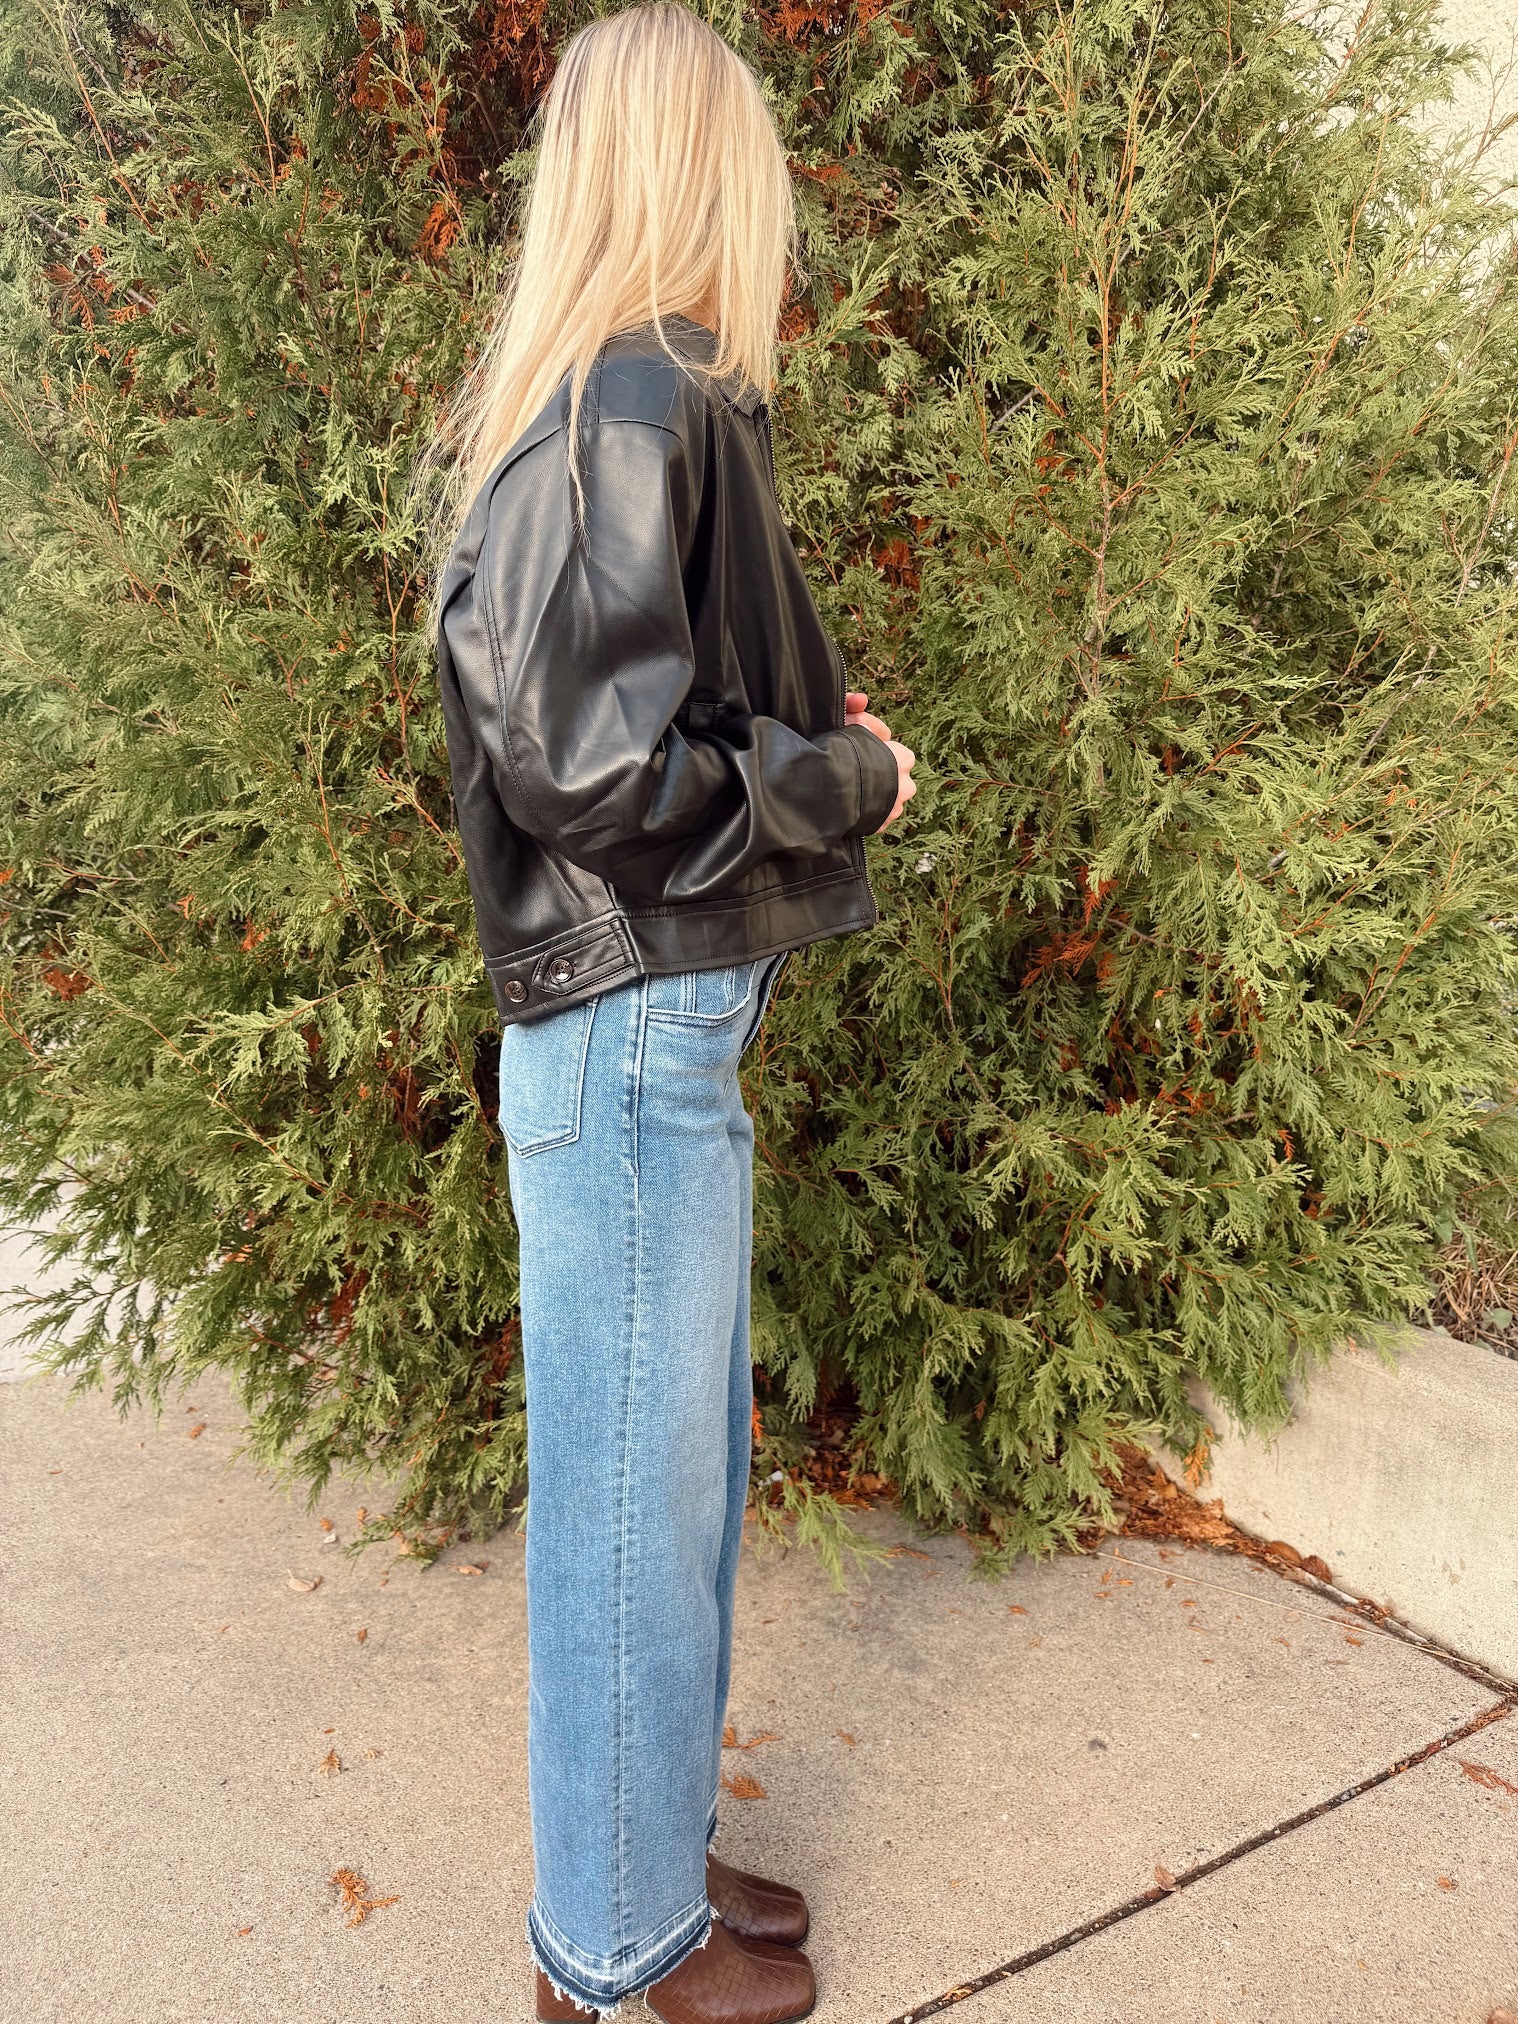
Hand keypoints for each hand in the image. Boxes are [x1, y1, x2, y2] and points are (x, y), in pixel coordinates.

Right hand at [846, 690, 915, 830]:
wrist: (827, 792)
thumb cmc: (839, 753)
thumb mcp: (849, 724)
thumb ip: (857, 711)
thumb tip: (862, 700)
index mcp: (903, 759)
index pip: (900, 754)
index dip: (882, 751)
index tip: (864, 751)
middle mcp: (905, 786)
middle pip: (897, 778)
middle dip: (883, 775)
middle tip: (858, 770)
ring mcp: (894, 810)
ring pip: (888, 799)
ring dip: (876, 794)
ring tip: (853, 789)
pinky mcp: (879, 828)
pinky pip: (876, 817)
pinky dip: (867, 812)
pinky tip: (851, 804)